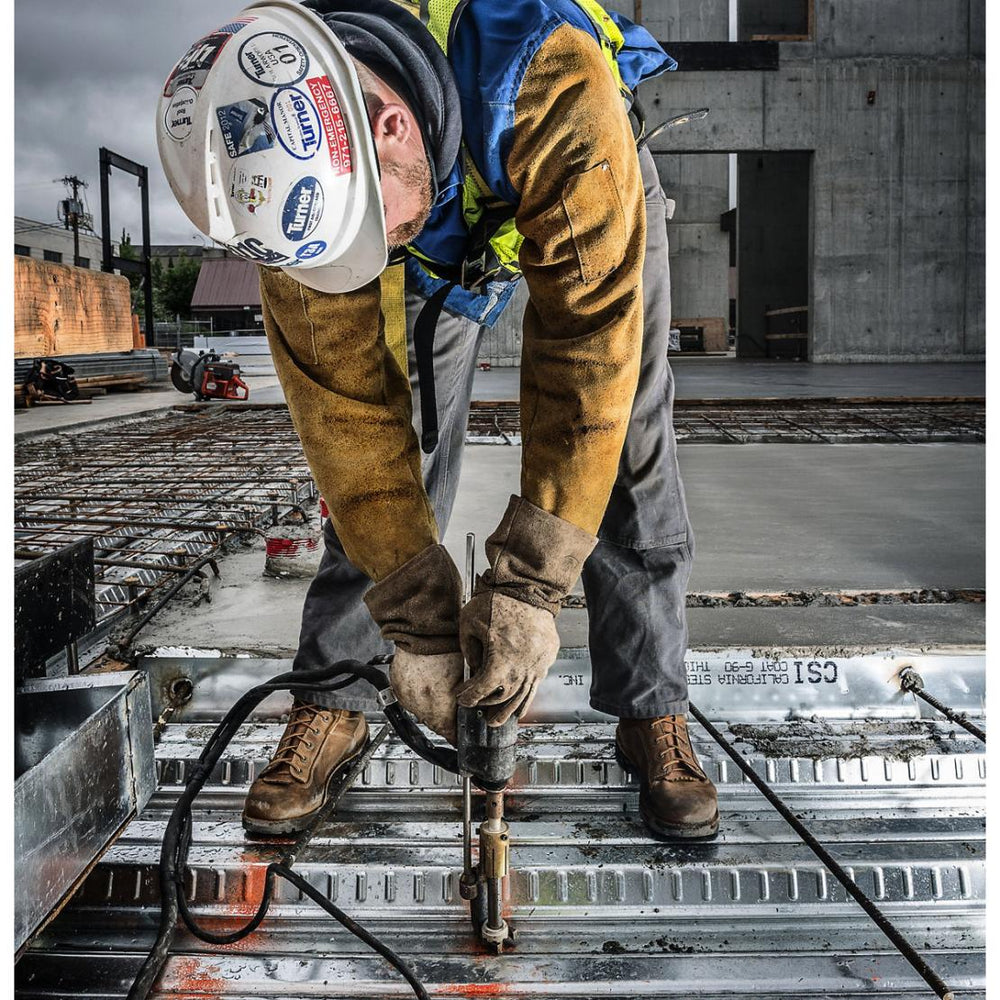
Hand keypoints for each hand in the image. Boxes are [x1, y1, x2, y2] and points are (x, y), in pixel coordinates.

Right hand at [389, 649, 463, 744]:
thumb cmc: (446, 646)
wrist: (423, 629)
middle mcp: (420, 703)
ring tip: (437, 691)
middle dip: (444, 720)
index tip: (459, 736)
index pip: (448, 732)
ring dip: (430, 708)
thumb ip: (465, 698)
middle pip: (434, 723)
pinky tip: (426, 684)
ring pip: (420, 713)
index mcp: (439, 701)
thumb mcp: (464, 675)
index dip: (456, 735)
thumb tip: (471, 711)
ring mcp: (406, 696)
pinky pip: (408, 700)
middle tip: (452, 710)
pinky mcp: (397, 687)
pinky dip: (417, 697)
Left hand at [457, 592, 560, 725]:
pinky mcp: (547, 658)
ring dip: (509, 711)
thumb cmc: (498, 601)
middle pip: (503, 698)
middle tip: (479, 712)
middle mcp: (521, 668)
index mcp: (500, 661)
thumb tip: (474, 669)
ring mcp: (537, 664)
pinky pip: (537, 683)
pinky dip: (527, 697)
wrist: (528, 588)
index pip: (482, 690)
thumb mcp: (469, 623)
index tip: (463, 698)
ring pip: (523, 697)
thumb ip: (469, 651)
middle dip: (488, 707)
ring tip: (499, 721)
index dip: (469, 697)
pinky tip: (521, 705)